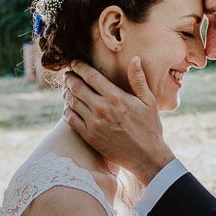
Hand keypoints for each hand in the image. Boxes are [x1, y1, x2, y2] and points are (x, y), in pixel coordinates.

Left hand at [62, 58, 174, 183]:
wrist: (146, 157)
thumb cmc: (149, 128)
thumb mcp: (148, 102)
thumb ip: (138, 80)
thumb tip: (135, 59)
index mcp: (116, 97)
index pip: (90, 76)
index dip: (79, 67)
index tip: (74, 63)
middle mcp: (102, 109)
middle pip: (76, 87)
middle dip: (69, 78)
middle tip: (68, 76)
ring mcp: (93, 124)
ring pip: (71, 102)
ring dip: (66, 93)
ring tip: (67, 89)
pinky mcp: (89, 137)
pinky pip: (70, 120)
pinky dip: (67, 111)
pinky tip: (70, 107)